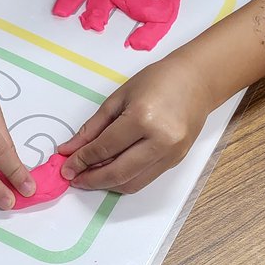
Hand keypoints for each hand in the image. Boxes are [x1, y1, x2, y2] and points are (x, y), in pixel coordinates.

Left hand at [57, 55, 213, 193]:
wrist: (197, 80)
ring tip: (90, 177)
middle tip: (75, 178)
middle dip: (92, 179)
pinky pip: (145, 179)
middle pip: (118, 173)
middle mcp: (160, 140)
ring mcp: (171, 154)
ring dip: (107, 184)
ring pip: (132, 183)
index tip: (67, 166)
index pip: (104, 148)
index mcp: (143, 118)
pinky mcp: (176, 161)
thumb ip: (93, 127)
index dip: (81, 160)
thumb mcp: (119, 98)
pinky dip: (125, 179)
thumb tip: (71, 149)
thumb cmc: (159, 80)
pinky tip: (111, 171)